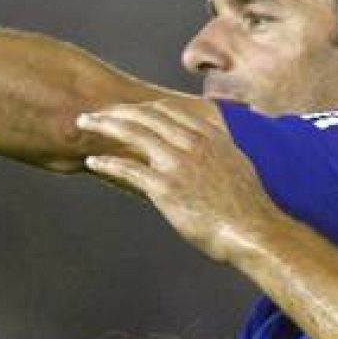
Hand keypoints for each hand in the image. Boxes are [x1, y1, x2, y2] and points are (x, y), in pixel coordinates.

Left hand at [76, 99, 281, 261]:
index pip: (167, 110)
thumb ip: (221, 149)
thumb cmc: (248, 207)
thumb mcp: (238, 165)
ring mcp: (178, 164)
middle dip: (116, 111)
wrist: (253, 231)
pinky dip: (108, 162)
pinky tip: (93, 161)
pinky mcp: (166, 188)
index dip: (141, 107)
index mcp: (209, 136)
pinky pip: (129, 169)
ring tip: (84, 124)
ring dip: (104, 126)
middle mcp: (192, 144)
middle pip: (145, 116)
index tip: (125, 110)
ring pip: (133, 133)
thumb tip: (218, 145)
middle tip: (95, 112)